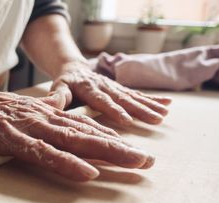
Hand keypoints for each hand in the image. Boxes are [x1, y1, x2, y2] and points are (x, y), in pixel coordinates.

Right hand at [0, 75, 154, 181]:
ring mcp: (28, 127)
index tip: (133, 149)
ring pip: (73, 141)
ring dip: (105, 153)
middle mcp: (43, 117)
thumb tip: (56, 120)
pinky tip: (86, 173)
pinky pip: (42, 153)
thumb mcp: (18, 111)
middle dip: (120, 148)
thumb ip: (39, 117)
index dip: (110, 138)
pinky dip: (65, 163)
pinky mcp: (10, 138)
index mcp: (44, 113)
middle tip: (147, 161)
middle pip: (88, 134)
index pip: (84, 126)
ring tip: (134, 162)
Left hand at [50, 61, 171, 124]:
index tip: (126, 120)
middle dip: (140, 109)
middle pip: (123, 98)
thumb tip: (51, 102)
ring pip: (133, 96)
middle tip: (156, 118)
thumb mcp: (58, 86)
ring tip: (165, 113)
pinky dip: (152, 99)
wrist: (74, 68)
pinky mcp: (120, 88)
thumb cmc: (65, 82)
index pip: (101, 100)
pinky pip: (136, 93)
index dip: (113, 109)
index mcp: (87, 88)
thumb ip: (57, 95)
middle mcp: (104, 86)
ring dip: (150, 104)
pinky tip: (167, 104)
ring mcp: (114, 86)